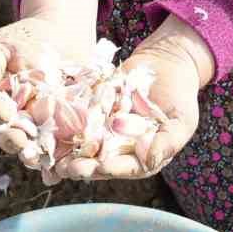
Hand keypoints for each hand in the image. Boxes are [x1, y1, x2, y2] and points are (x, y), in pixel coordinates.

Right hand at [0, 0, 98, 157]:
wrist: (62, 34)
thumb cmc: (26, 38)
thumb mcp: (3, 45)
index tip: (5, 114)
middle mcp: (16, 118)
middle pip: (10, 134)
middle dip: (14, 140)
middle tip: (21, 143)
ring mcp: (41, 125)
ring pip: (35, 145)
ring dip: (37, 154)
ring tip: (42, 158)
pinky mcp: (65, 127)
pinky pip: (63, 143)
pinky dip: (64, 154)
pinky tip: (66, 161)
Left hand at [54, 15, 212, 181]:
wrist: (167, 63)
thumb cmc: (180, 96)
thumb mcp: (182, 120)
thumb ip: (167, 143)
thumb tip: (149, 160)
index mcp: (144, 156)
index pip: (127, 168)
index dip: (113, 169)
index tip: (100, 167)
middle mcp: (122, 148)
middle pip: (100, 162)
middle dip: (84, 166)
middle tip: (68, 169)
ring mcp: (106, 131)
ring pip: (84, 146)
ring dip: (68, 153)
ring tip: (54, 158)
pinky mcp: (94, 112)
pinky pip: (78, 120)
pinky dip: (63, 126)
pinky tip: (50, 129)